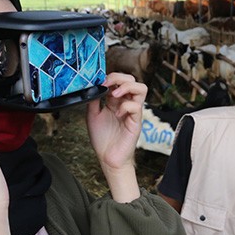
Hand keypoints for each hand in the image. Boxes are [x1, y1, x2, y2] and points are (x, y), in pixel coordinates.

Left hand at [86, 73, 146, 201]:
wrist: (107, 158)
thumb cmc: (102, 139)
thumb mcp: (92, 115)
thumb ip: (94, 100)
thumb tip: (93, 86)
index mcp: (116, 101)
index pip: (120, 80)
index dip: (111, 77)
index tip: (100, 81)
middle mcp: (126, 104)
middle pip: (133, 80)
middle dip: (120, 77)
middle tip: (108, 85)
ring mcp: (133, 112)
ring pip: (141, 89)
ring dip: (127, 87)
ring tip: (115, 94)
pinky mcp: (136, 122)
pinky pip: (137, 107)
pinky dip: (125, 106)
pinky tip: (116, 114)